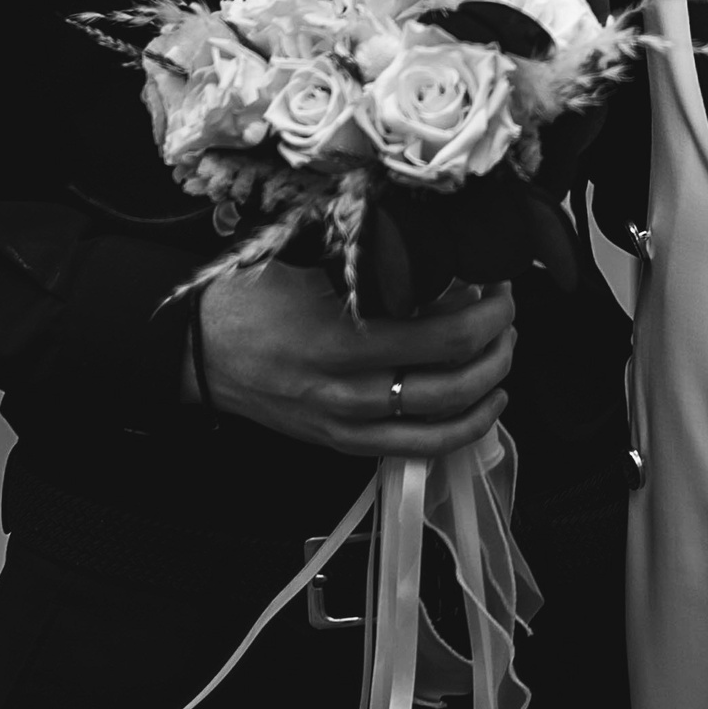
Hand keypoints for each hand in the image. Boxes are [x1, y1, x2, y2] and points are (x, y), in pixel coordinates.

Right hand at [189, 262, 515, 457]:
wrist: (201, 352)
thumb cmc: (253, 301)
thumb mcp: (313, 268)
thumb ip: (376, 269)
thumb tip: (443, 259)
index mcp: (343, 338)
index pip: (447, 336)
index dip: (490, 312)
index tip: (500, 286)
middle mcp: (350, 390)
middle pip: (456, 382)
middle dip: (499, 348)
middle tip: (507, 318)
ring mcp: (347, 424)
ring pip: (444, 423)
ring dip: (489, 390)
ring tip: (503, 358)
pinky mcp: (343, 444)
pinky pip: (417, 449)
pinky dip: (461, 430)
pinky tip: (484, 406)